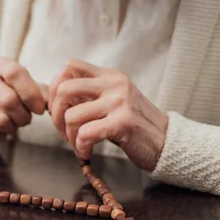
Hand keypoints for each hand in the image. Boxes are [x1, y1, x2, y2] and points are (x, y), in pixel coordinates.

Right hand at [0, 57, 46, 139]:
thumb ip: (41, 92)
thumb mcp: (26, 85)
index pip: (15, 73)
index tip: (39, 109)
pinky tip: (2, 129)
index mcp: (0, 64)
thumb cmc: (10, 91)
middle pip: (8, 101)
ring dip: (13, 127)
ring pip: (0, 120)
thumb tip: (52, 104)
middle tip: (26, 119)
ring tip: (14, 124)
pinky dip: (2, 135)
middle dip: (23, 116)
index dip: (31, 94)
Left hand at [48, 59, 168, 171]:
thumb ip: (88, 96)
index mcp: (110, 75)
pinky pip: (85, 134)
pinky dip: (80, 147)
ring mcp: (120, 101)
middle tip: (63, 132)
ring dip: (69, 137)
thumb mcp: (112, 101)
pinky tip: (86, 152)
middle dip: (56, 115)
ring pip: (72, 116)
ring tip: (78, 145)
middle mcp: (115, 84)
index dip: (54, 88)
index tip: (57, 110)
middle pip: (64, 89)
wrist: (167, 142)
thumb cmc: (133, 126)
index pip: (69, 66)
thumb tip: (53, 100)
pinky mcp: (123, 122)